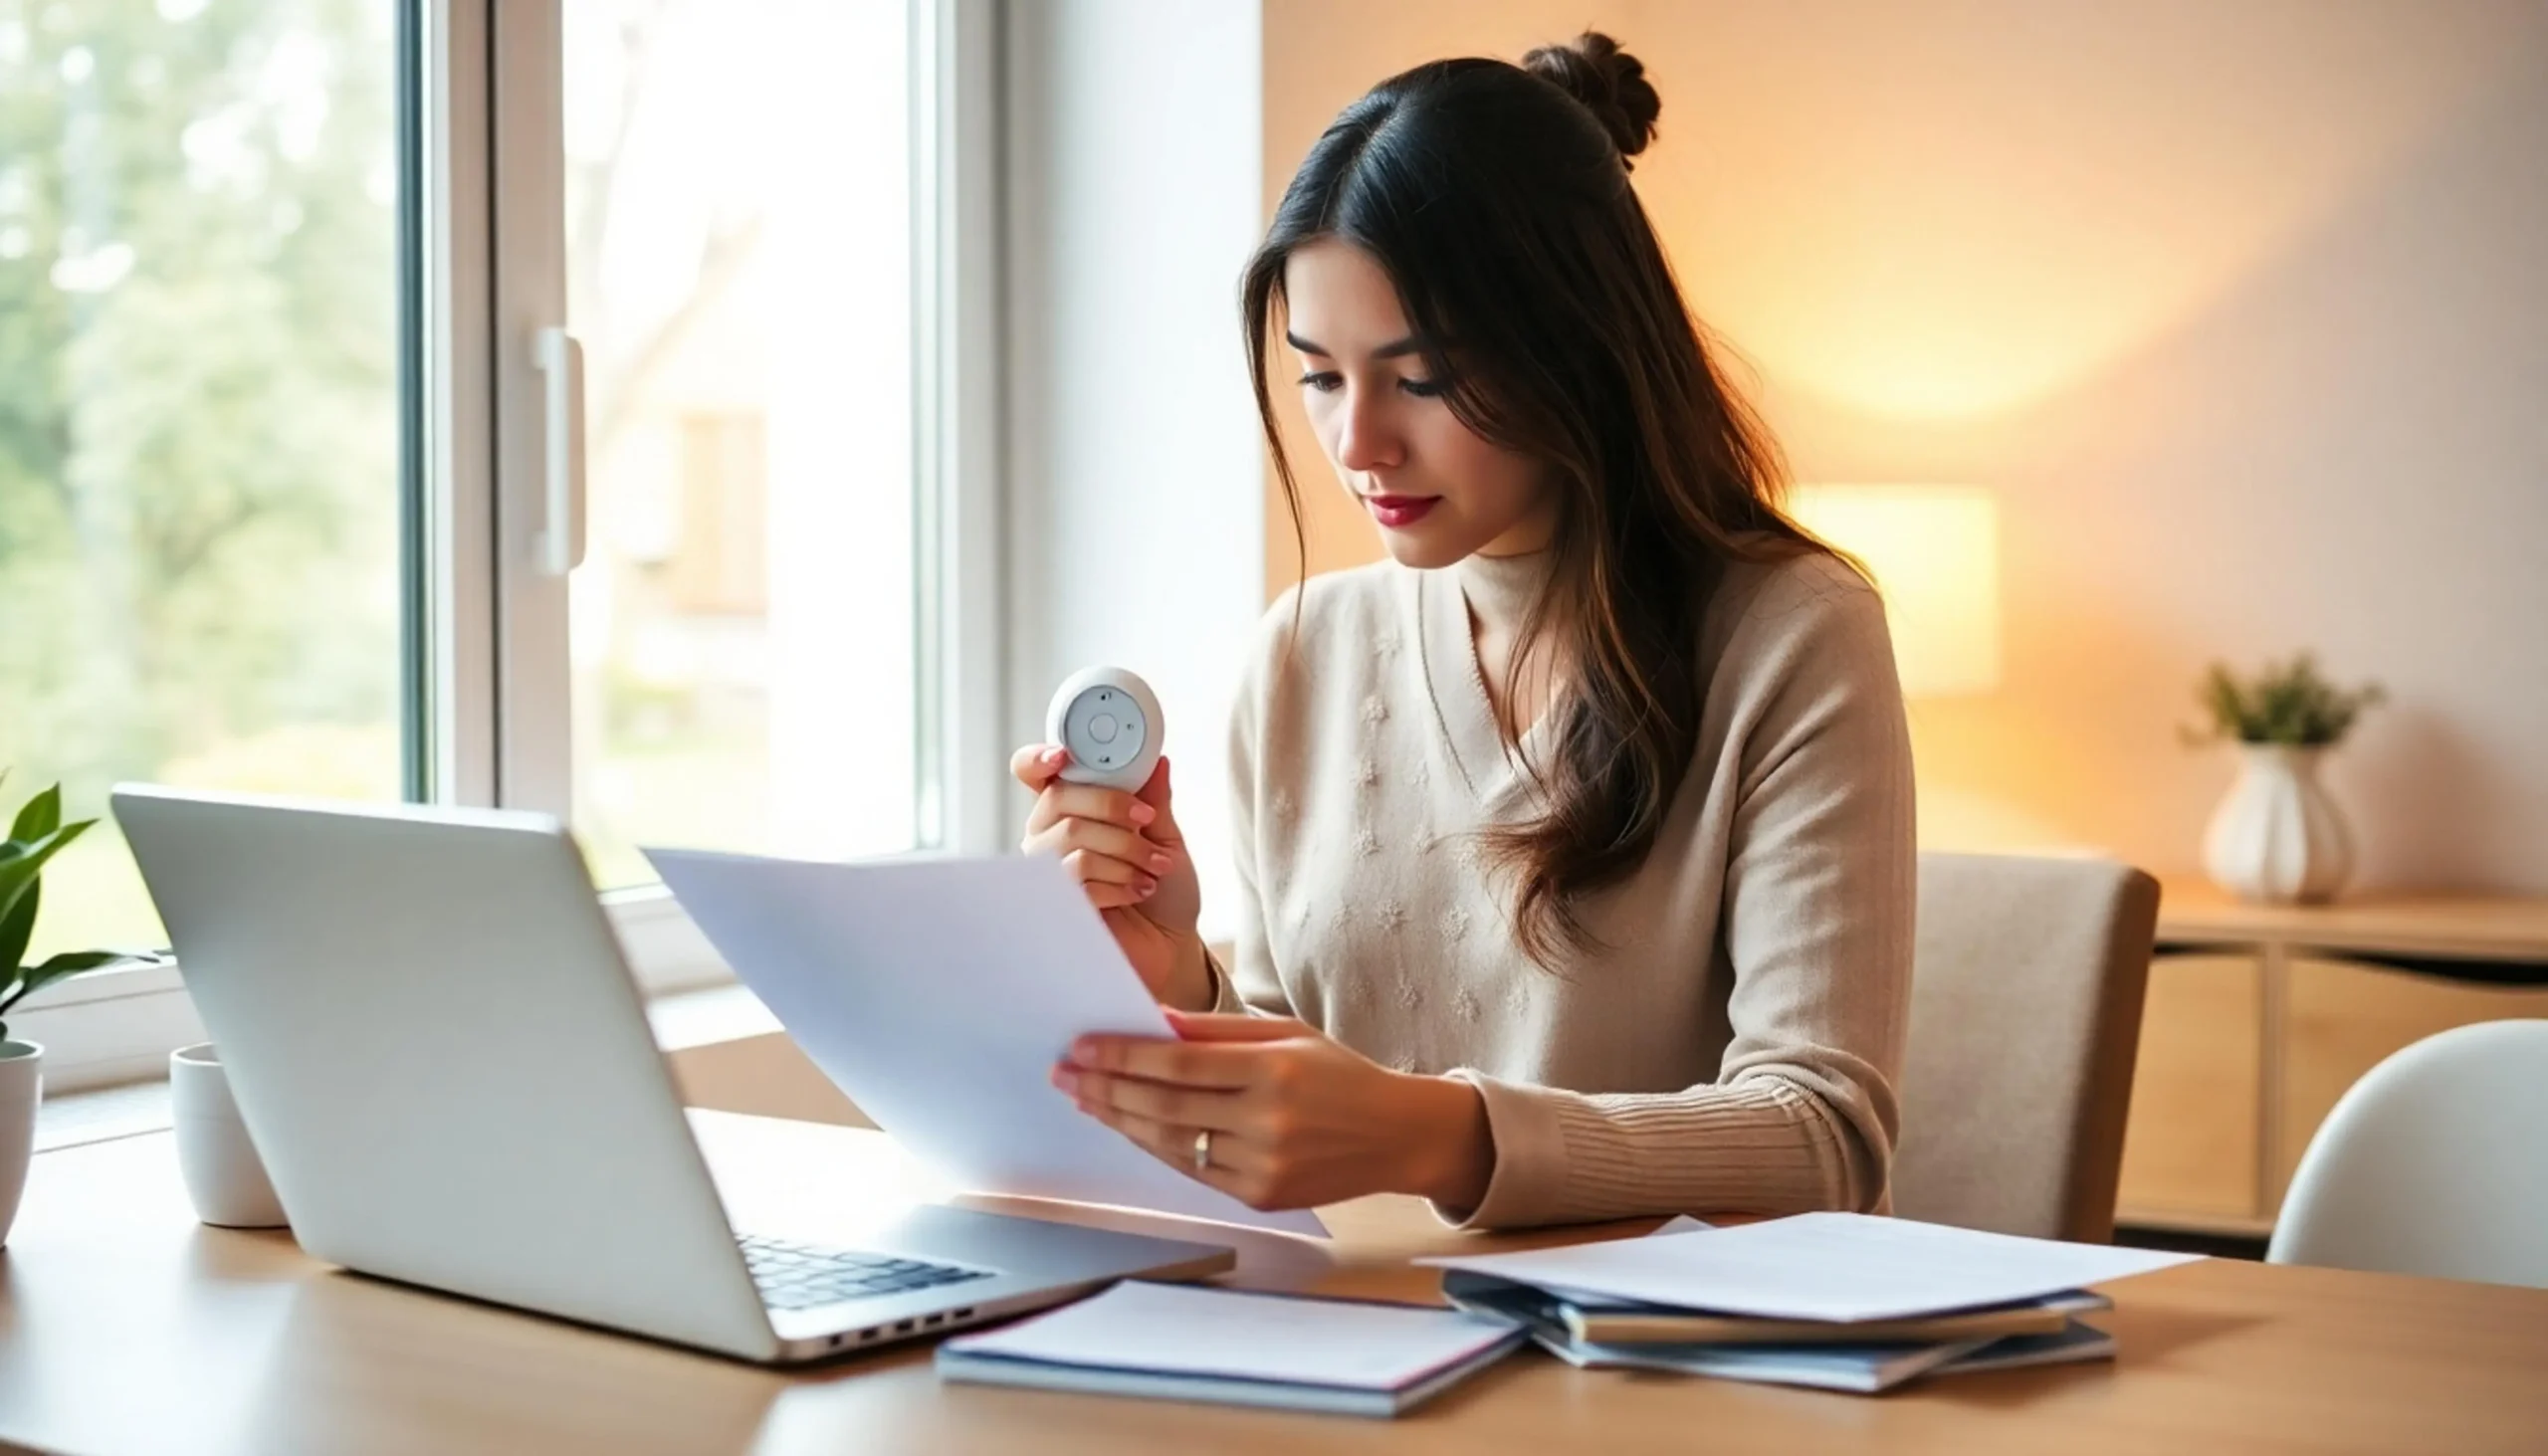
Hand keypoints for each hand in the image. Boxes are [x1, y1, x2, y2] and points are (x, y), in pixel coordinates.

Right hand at [1013, 747, 1210, 1009]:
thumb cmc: (1165, 891)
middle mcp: (1049, 837)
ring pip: (1070, 838)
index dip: (1038, 758)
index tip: (1062, 755)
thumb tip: (1158, 761)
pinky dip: (1119, 881)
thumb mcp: (1167, 838)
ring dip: (1124, 850)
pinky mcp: (1056, 907)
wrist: (1172, 946)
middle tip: (1146, 822)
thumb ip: (1155, 801)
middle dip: (1110, 806)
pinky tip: (1138, 891)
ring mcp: (1047, 874)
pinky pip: (1076, 879)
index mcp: (1072, 809)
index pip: (1034, 773)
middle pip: (1057, 800)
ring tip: (1153, 868)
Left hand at [1052, 1011, 1495, 1211]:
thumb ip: (1218, 1030)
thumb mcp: (1285, 1034)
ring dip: (1120, 1120)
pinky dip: (1155, 1147)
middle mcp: (1267, 1122)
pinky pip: (1191, 1169)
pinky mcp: (1259, 1197)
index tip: (1080, 1046)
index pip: (1177, 1063)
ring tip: (1086, 1099)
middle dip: (1106, 1088)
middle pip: (1164, 1105)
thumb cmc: (1338, 1075)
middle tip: (1065, 1073)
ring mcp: (1262, 1165)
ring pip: (1170, 1142)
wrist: (1395, 1135)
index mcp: (1273, 1070)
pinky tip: (1129, 1126)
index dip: (1122, 1056)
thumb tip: (1152, 1021)